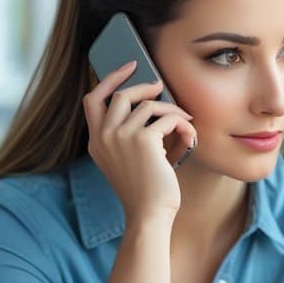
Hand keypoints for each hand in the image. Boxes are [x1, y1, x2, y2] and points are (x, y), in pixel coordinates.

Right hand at [83, 60, 197, 223]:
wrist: (149, 215)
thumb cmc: (145, 191)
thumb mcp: (128, 160)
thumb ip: (131, 133)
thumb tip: (155, 100)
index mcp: (96, 142)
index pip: (93, 100)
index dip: (110, 79)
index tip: (129, 67)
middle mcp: (104, 136)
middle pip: (121, 94)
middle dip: (144, 87)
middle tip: (162, 87)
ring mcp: (121, 136)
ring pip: (149, 105)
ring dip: (172, 111)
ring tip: (185, 122)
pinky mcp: (143, 140)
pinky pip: (167, 118)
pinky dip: (182, 124)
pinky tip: (190, 137)